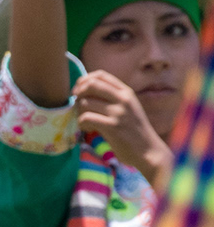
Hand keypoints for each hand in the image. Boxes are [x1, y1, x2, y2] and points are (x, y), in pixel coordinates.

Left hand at [76, 69, 171, 185]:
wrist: (148, 151)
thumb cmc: (133, 130)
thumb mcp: (127, 108)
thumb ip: (111, 98)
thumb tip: (82, 90)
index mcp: (126, 92)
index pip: (101, 75)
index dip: (84, 80)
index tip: (79, 91)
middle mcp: (123, 99)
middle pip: (91, 84)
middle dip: (78, 93)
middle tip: (77, 105)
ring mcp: (118, 112)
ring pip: (85, 102)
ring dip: (79, 112)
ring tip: (86, 121)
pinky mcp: (112, 126)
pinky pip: (86, 118)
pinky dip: (81, 123)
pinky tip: (87, 129)